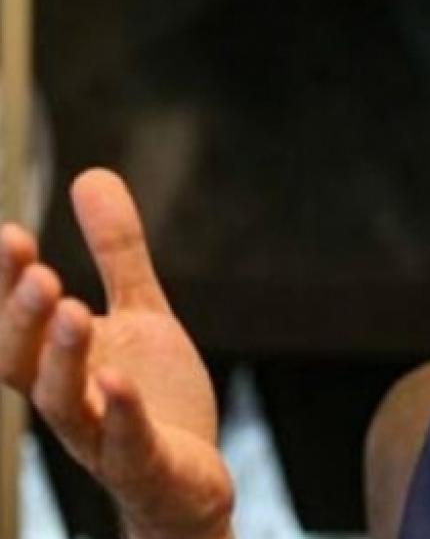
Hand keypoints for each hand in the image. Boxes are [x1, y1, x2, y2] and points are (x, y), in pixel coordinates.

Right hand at [0, 169, 232, 538]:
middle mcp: (67, 400)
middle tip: (36, 270)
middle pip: (22, 363)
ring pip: (64, 403)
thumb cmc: (149, 398)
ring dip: (61, 358)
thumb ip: (117, 254)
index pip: (16, 322)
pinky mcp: (145, 466)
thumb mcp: (139, 314)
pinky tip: (118, 379)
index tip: (10, 231)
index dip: (5, 283)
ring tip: (72, 309)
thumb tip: (92, 174)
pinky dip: (120, 413)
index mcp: (58, 363)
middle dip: (21, 317)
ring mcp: (101, 438)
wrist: (186, 481)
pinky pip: (126, 444)